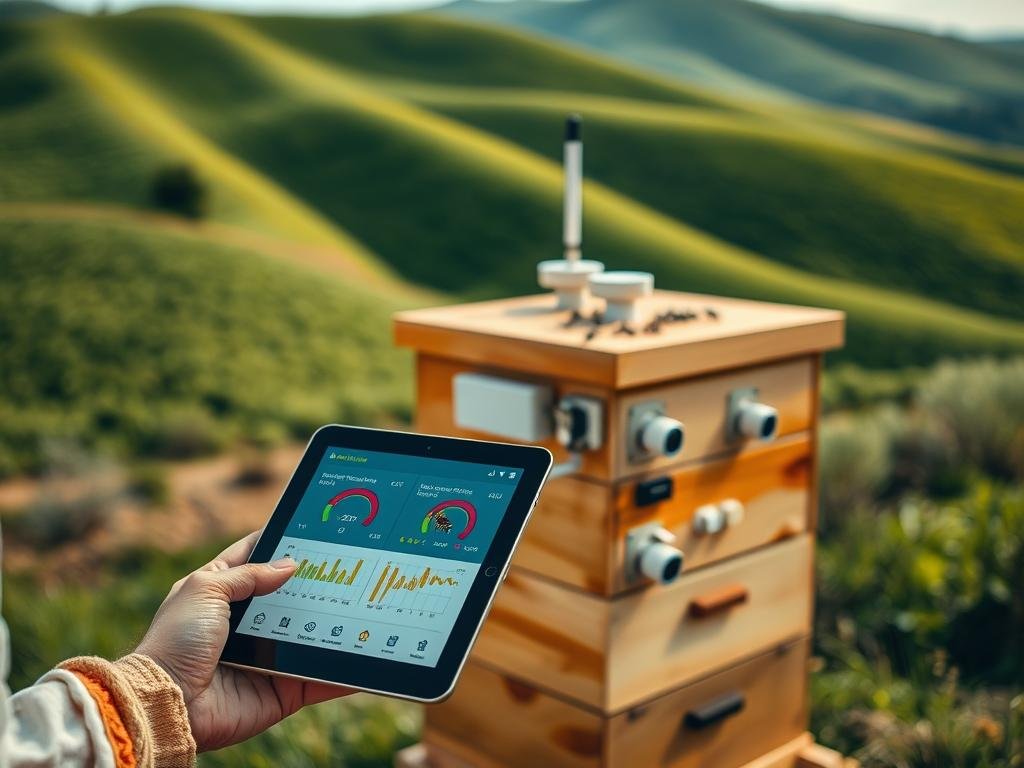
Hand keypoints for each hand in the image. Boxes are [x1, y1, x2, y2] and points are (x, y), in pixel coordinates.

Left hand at [134, 531, 352, 750]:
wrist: (169, 704)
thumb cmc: (176, 641)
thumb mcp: (206, 589)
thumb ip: (249, 574)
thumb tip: (291, 565)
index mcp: (219, 592)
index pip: (255, 558)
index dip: (280, 542)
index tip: (311, 529)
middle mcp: (245, 623)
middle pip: (289, 596)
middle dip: (317, 582)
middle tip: (350, 564)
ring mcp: (266, 655)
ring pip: (310, 634)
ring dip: (335, 624)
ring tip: (368, 604)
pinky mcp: (282, 689)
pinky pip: (319, 678)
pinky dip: (343, 672)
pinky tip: (368, 656)